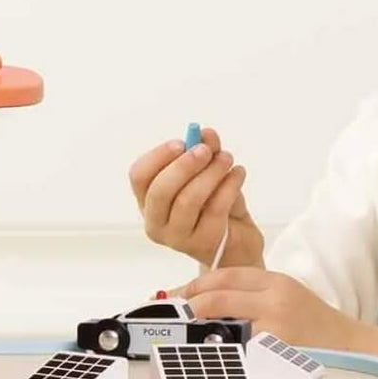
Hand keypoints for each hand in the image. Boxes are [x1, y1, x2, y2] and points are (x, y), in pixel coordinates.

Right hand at [128, 127, 262, 267]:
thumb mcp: (209, 175)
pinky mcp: (203, 244)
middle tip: (206, 150)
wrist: (237, 245)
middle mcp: (156, 223)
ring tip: (227, 158)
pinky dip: (229, 186)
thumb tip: (205, 133)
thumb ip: (205, 153)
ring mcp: (177, 238)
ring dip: (210, 173)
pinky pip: (214, 210)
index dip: (158, 156)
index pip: (139, 177)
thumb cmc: (215, 207)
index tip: (182, 142)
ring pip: (187, 201)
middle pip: (160, 191)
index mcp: (148, 203)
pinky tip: (239, 173)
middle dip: (184, 165)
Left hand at [175, 266, 355, 351]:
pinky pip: (239, 348)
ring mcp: (275, 325)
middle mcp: (274, 298)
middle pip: (218, 294)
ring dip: (200, 327)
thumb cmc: (316, 325)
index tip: (178, 293)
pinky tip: (214, 354)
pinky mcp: (276, 350)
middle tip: (173, 314)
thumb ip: (252, 295)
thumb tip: (207, 303)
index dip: (195, 284)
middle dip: (190, 304)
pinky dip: (223, 349)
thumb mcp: (286, 296)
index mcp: (275, 281)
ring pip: (224, 319)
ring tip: (185, 334)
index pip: (225, 275)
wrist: (351, 346)